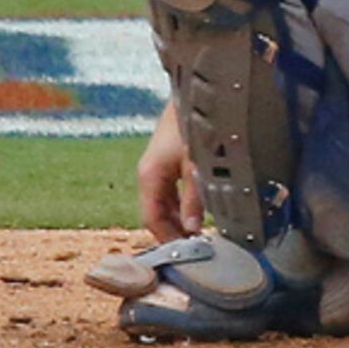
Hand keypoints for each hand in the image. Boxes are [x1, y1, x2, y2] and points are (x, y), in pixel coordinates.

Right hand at [137, 103, 201, 243]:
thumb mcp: (197, 164)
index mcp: (150, 176)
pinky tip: (199, 212)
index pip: (151, 219)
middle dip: (173, 232)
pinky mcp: (169, 161)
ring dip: (178, 219)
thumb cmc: (194, 124)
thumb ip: (194, 198)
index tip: (183, 256)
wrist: (194, 91)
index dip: (166, 239)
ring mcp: (157, 167)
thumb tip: (192, 229)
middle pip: (156, 213)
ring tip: (200, 235)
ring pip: (164, 203)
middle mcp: (149, 174)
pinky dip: (181, 205)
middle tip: (196, 250)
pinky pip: (171, 192)